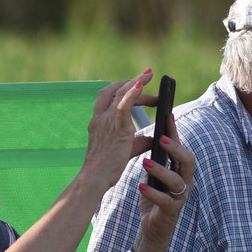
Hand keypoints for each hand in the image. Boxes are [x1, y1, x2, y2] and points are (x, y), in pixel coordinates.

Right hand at [82, 70, 153, 188]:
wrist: (96, 177)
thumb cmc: (108, 168)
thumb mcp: (126, 150)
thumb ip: (139, 140)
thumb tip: (154, 137)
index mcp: (98, 122)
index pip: (107, 97)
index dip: (121, 88)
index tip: (136, 86)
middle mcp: (100, 117)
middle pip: (114, 90)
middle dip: (130, 81)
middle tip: (147, 78)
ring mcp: (106, 120)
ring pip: (121, 93)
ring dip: (136, 82)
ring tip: (148, 74)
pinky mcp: (117, 126)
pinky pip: (124, 103)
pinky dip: (133, 91)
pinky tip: (142, 83)